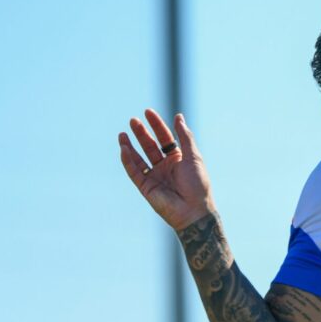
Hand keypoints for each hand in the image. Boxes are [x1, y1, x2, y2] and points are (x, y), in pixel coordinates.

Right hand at [118, 109, 215, 230]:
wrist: (194, 210)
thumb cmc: (198, 184)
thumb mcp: (193, 156)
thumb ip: (185, 137)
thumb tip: (178, 117)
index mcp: (178, 158)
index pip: (165, 137)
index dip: (157, 125)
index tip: (148, 112)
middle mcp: (165, 166)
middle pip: (150, 145)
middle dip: (141, 133)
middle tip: (133, 120)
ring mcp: (155, 176)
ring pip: (139, 158)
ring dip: (130, 146)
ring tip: (122, 134)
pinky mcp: (146, 187)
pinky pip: (134, 171)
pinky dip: (128, 160)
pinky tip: (124, 149)